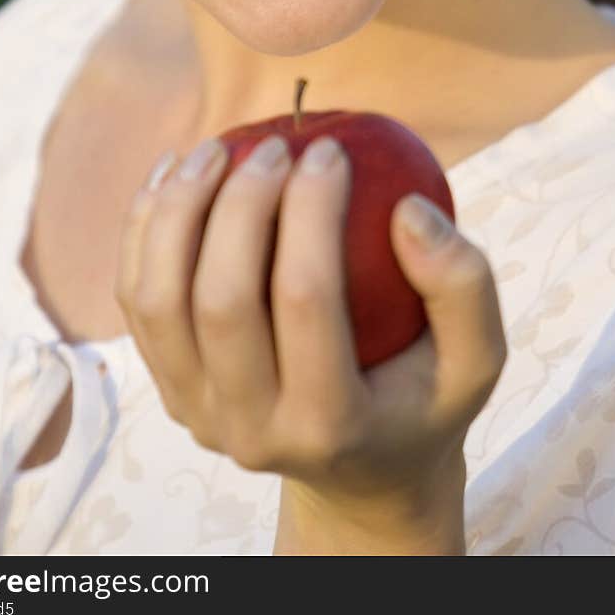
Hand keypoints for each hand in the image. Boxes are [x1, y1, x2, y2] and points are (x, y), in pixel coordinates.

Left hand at [115, 131, 505, 536]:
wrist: (360, 470)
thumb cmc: (423, 393)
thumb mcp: (477, 358)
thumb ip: (462, 284)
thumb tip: (407, 210)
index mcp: (330, 424)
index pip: (306, 298)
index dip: (312, 210)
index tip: (331, 149)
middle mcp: (251, 429)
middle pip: (220, 300)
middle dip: (241, 204)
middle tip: (274, 145)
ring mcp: (198, 413)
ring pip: (160, 300)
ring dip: (177, 210)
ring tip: (215, 147)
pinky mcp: (169, 390)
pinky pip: (138, 300)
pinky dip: (146, 228)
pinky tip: (176, 171)